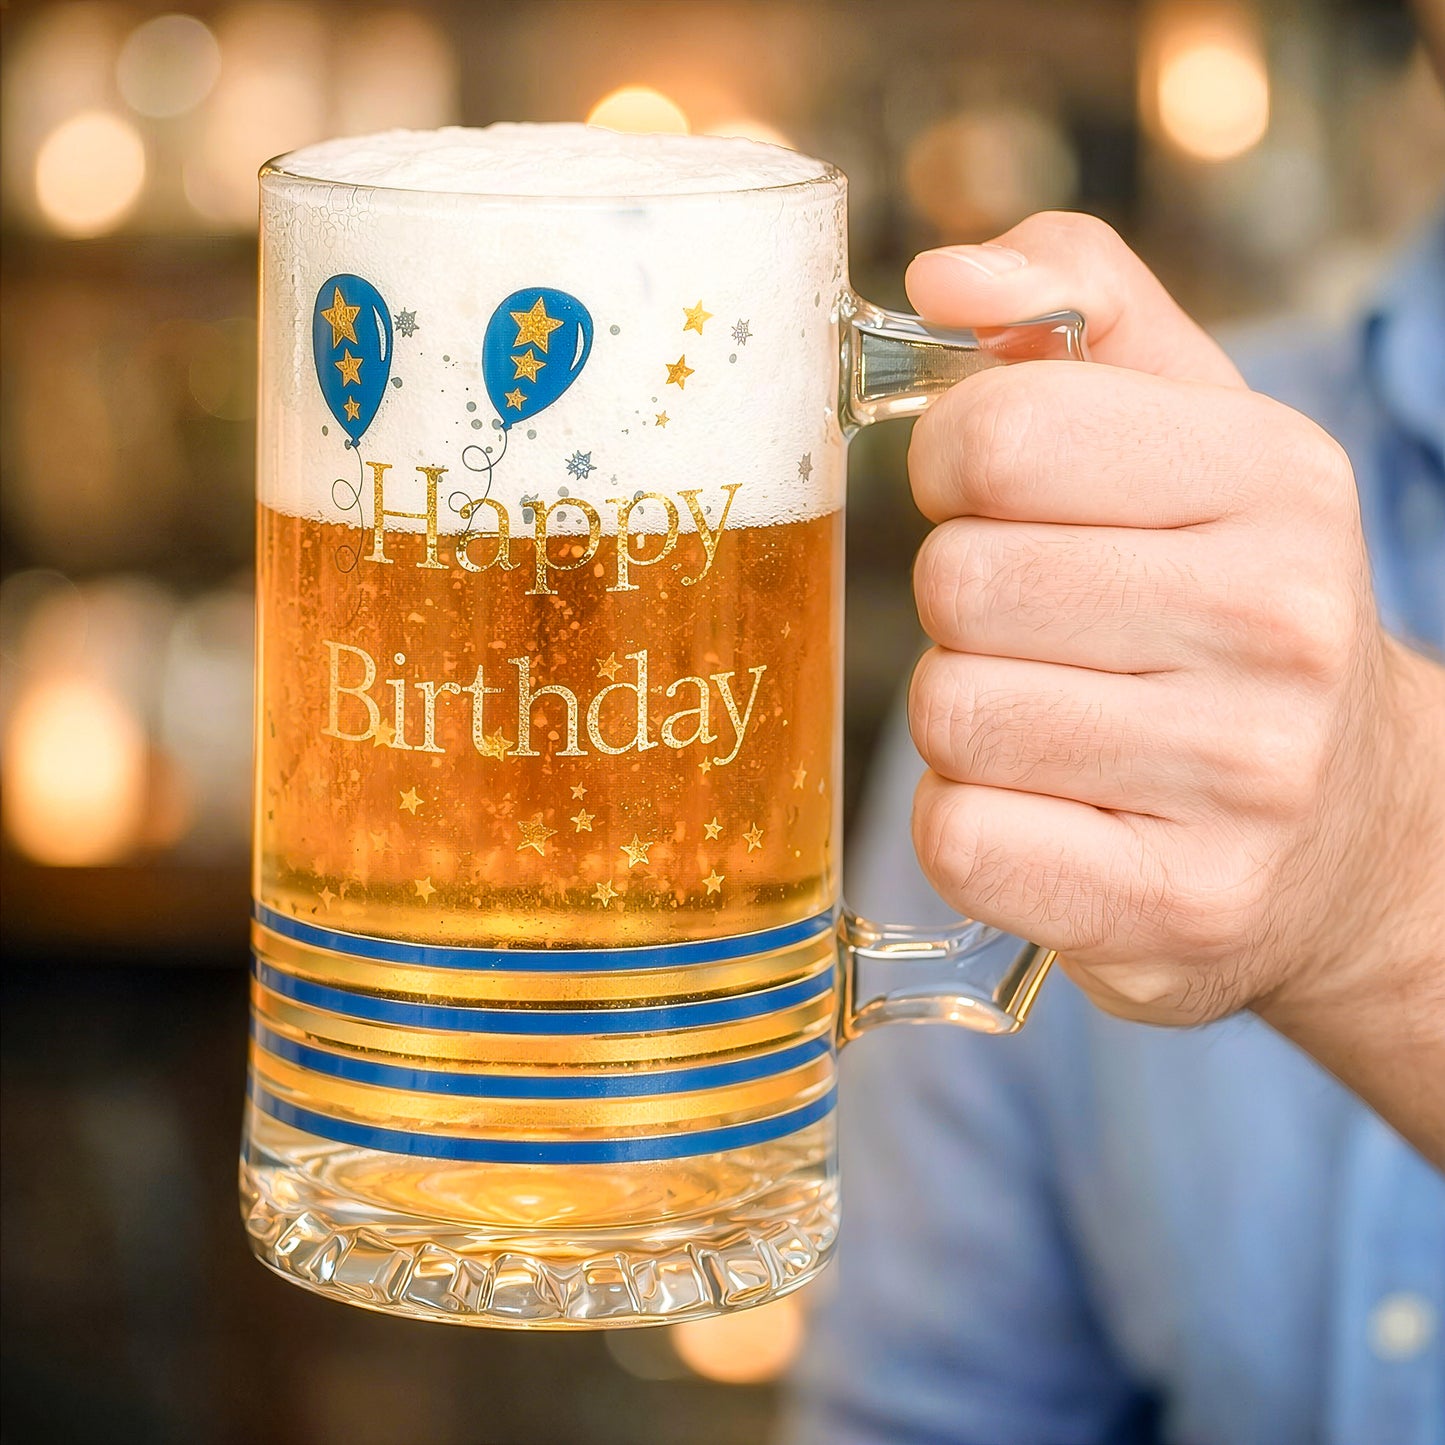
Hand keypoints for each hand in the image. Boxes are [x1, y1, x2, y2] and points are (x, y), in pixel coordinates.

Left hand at [904, 213, 1444, 1057]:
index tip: (994, 500)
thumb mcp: (1193, 431)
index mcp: (1276, 480)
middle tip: (1043, 635)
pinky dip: (972, 825)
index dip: (956, 467)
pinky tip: (1049, 813)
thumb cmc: (1227, 609)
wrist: (1344, 838)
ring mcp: (1240, 782)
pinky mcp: (1177, 906)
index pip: (998, 435)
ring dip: (968, 719)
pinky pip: (963, 840)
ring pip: (952, 714)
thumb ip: (1078, 311)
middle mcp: (1278, 624)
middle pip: (959, 582)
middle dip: (966, 608)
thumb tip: (944, 277)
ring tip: (1057, 725)